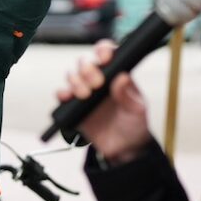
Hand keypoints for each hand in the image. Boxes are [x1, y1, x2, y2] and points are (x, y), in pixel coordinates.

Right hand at [56, 40, 153, 162]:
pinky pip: (62, 95)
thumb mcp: (137, 111)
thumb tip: (122, 78)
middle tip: (96, 83)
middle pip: (85, 62)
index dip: (103, 51)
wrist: (124, 149)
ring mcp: (86, 92)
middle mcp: (99, 80)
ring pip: (72, 75)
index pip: (107, 54)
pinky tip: (68, 98)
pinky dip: (62, 94)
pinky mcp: (75, 107)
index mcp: (116, 76)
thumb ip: (128, 95)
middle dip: (87, 69)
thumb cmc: (134, 126)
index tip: (104, 58)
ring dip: (75, 81)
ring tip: (85, 95)